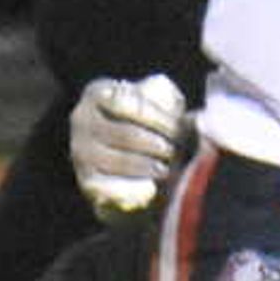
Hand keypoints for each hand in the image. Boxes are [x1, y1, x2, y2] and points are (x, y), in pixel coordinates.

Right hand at [68, 73, 189, 213]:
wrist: (125, 166)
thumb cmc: (146, 126)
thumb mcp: (154, 107)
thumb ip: (171, 104)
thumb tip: (198, 120)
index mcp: (98, 92)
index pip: (129, 103)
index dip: (158, 118)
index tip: (180, 129)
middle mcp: (82, 119)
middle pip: (127, 133)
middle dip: (158, 144)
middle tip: (178, 152)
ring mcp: (80, 150)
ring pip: (121, 161)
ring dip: (150, 165)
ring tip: (168, 168)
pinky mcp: (85, 180)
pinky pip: (111, 186)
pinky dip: (134, 188)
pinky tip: (152, 188)